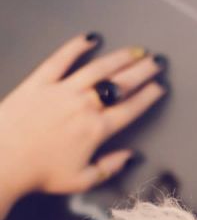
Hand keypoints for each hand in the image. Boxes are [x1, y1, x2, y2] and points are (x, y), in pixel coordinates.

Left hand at [0, 32, 166, 198]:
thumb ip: (109, 167)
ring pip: (98, 68)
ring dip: (119, 58)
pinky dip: (75, 47)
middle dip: (142, 71)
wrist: (2, 163)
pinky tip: (89, 39)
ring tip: (134, 50)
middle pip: (121, 84)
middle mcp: (83, 106)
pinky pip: (60, 60)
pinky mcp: (39, 83)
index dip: (149, 96)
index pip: (131, 108)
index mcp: (97, 130)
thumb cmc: (38, 174)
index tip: (159, 87)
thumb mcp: (81, 181)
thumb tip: (128, 157)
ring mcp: (62, 91)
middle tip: (155, 62)